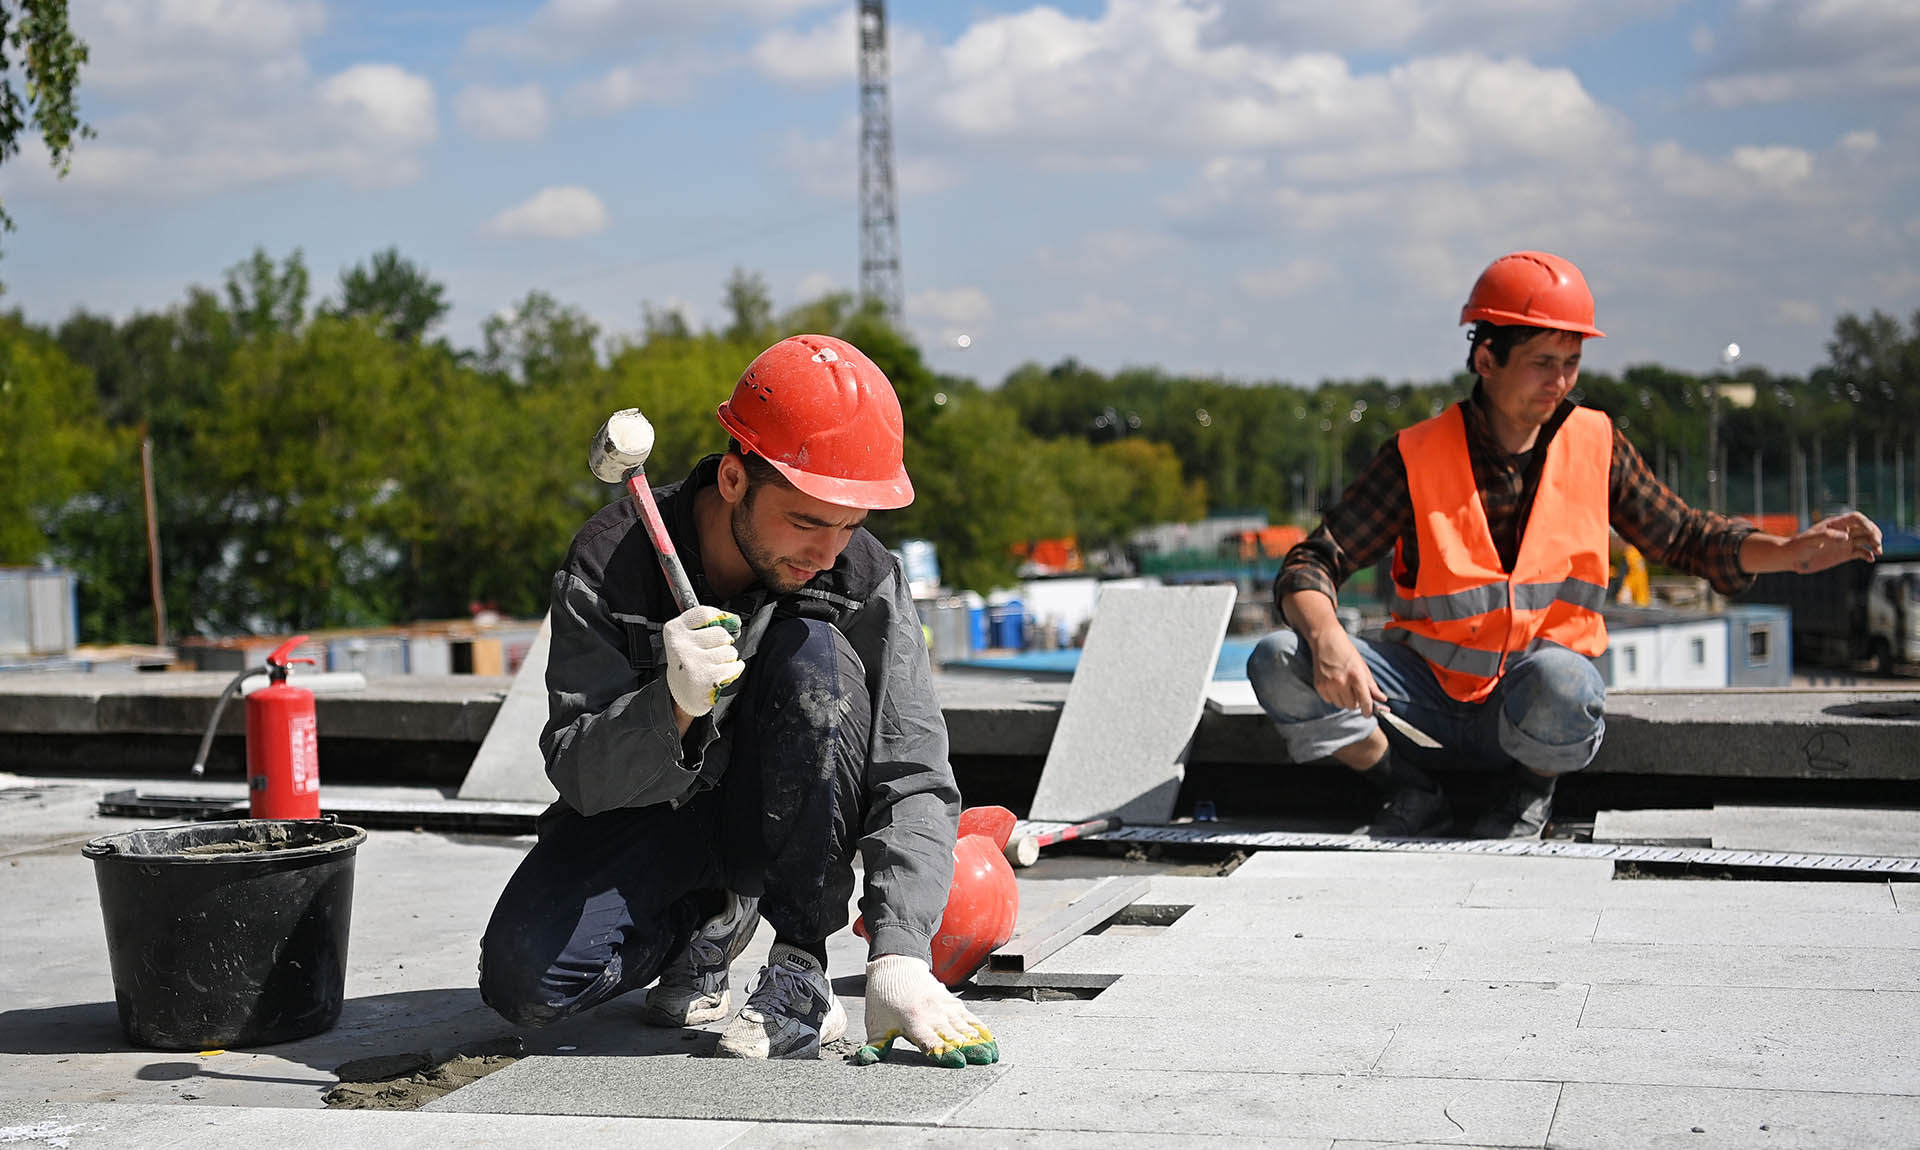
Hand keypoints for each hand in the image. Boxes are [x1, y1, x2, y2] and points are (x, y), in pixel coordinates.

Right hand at [662, 604, 743, 717]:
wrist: (680, 695)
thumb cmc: (688, 664)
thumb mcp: (687, 640)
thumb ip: (704, 625)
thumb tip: (733, 619)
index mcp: (674, 630)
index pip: (705, 613)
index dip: (720, 617)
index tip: (725, 622)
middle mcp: (680, 645)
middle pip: (721, 633)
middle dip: (724, 644)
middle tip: (713, 654)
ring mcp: (692, 661)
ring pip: (729, 650)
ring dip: (728, 660)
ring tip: (714, 666)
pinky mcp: (705, 677)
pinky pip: (734, 666)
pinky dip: (733, 670)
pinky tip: (720, 675)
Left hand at [852, 955, 997, 1067]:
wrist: (896, 966)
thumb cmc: (884, 997)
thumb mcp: (876, 1023)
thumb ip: (875, 1046)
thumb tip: (864, 1061)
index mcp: (913, 1021)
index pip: (931, 1040)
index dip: (944, 1052)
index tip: (958, 1062)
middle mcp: (932, 1014)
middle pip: (953, 1035)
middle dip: (969, 1049)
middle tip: (984, 1062)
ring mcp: (944, 1007)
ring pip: (965, 1027)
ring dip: (980, 1041)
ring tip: (992, 1055)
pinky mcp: (952, 1002)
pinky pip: (969, 1017)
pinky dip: (980, 1029)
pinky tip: (991, 1040)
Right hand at [1310, 627, 1386, 715]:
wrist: (1326, 641)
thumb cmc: (1346, 652)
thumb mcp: (1363, 667)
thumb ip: (1372, 685)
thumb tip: (1382, 699)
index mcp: (1356, 676)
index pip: (1365, 701)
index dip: (1368, 710)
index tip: (1368, 713)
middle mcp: (1342, 682)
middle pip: (1352, 706)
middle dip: (1355, 701)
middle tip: (1354, 691)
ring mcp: (1329, 685)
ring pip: (1340, 705)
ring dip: (1344, 700)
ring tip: (1343, 686)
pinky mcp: (1319, 686)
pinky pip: (1329, 701)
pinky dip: (1333, 696)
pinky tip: (1334, 685)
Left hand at [1781, 512, 1882, 573]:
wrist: (1792, 558)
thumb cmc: (1799, 546)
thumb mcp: (1811, 539)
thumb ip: (1827, 536)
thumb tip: (1846, 537)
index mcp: (1836, 524)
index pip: (1856, 518)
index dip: (1866, 523)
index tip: (1870, 533)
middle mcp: (1843, 531)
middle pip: (1865, 528)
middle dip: (1874, 533)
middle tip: (1877, 543)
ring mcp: (1845, 543)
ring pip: (1866, 540)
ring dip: (1875, 544)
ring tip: (1878, 552)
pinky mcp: (1845, 554)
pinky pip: (1861, 552)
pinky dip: (1868, 555)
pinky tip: (1870, 559)